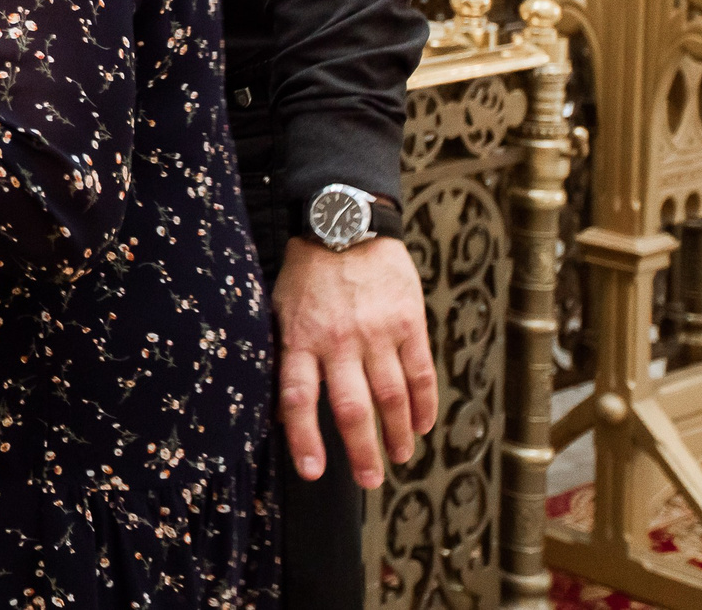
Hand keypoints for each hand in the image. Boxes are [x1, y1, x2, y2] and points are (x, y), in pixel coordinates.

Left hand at [274, 233, 438, 488]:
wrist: (345, 221)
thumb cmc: (306, 270)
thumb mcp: (277, 307)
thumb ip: (282, 354)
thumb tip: (279, 409)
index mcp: (300, 336)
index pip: (298, 397)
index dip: (305, 438)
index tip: (312, 472)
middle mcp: (338, 339)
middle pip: (351, 408)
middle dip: (362, 452)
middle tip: (369, 481)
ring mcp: (377, 332)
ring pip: (391, 397)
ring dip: (397, 434)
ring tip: (399, 457)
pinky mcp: (409, 322)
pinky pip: (421, 373)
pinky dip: (424, 404)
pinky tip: (423, 425)